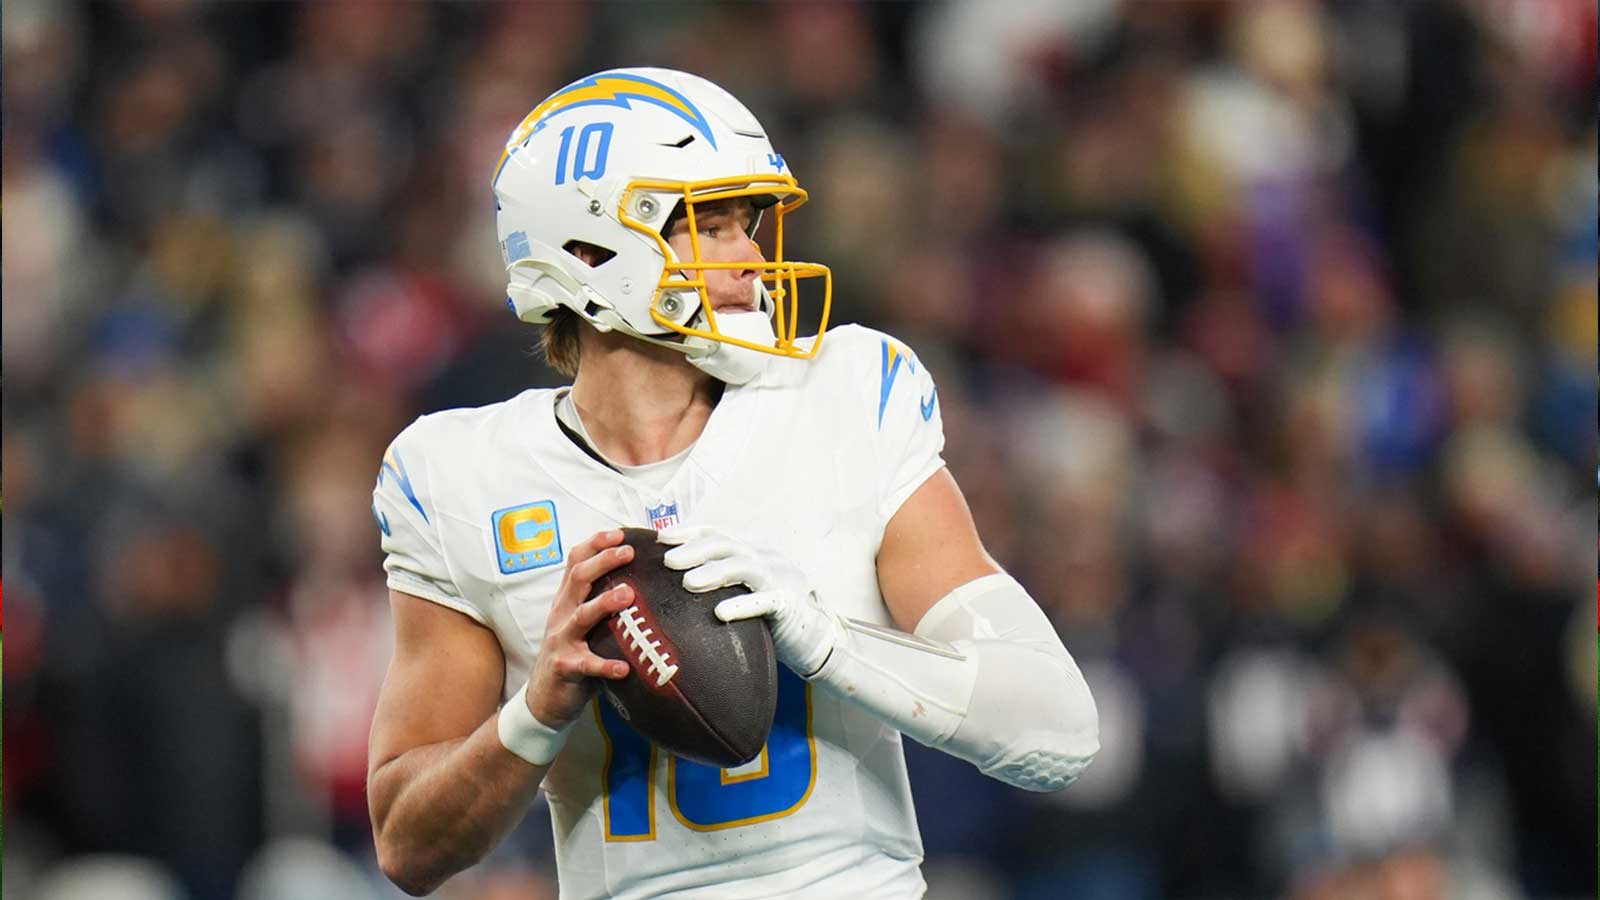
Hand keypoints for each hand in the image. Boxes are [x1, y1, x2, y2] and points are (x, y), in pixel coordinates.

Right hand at [524, 529, 636, 728]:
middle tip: (628, 553)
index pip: (575, 561)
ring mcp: (562, 640)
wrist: (545, 698)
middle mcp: (562, 614)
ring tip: (627, 596)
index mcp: (567, 600)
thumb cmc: (573, 655)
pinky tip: (624, 667)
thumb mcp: (582, 624)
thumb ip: (602, 603)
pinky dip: (606, 665)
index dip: (595, 544)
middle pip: (578, 579)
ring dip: (604, 604)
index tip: (619, 533)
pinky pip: (587, 664)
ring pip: (581, 616)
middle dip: (603, 562)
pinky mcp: (565, 667)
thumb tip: (642, 583)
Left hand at [659, 525, 842, 677]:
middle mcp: (764, 558)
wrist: (811, 635)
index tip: (661, 537)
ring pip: (743, 567)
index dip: (689, 532)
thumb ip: (718, 577)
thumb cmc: (767, 613)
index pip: (717, 533)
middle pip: (726, 545)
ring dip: (714, 572)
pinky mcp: (787, 605)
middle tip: (668, 561)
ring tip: (688, 582)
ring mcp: (778, 579)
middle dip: (695, 550)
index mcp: (751, 550)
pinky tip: (720, 612)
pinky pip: (763, 602)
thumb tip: (674, 577)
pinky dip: (741, 605)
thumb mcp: (742, 587)